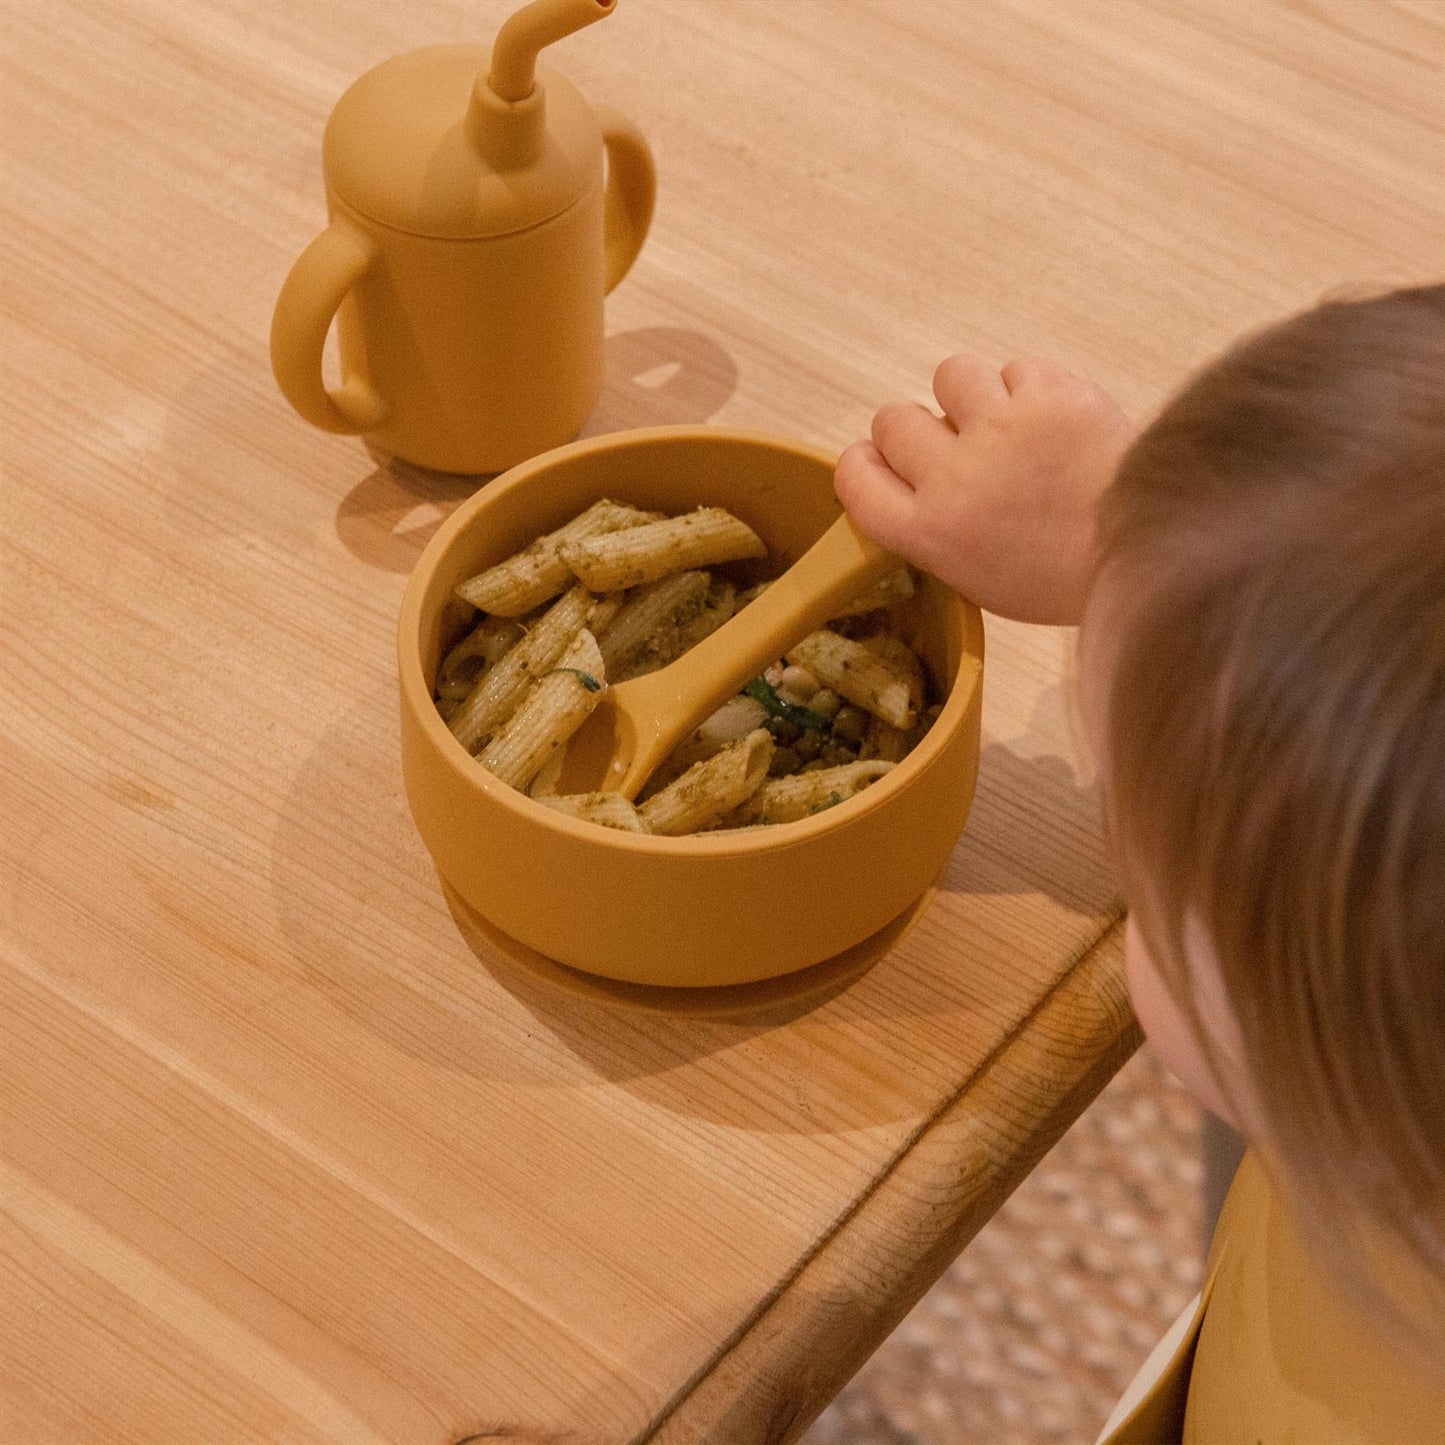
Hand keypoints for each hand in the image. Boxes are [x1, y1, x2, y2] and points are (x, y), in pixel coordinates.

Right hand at [834, 354, 1137, 624]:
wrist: (1147, 548)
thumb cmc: (1061, 574)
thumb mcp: (976, 577)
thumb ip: (932, 528)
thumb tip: (912, 478)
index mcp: (928, 533)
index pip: (855, 474)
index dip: (867, 463)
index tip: (888, 464)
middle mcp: (952, 478)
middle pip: (893, 419)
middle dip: (923, 429)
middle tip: (962, 446)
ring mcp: (1000, 430)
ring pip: (951, 375)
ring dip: (973, 394)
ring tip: (1009, 422)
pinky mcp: (1049, 395)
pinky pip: (1016, 368)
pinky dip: (1031, 388)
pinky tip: (1053, 419)